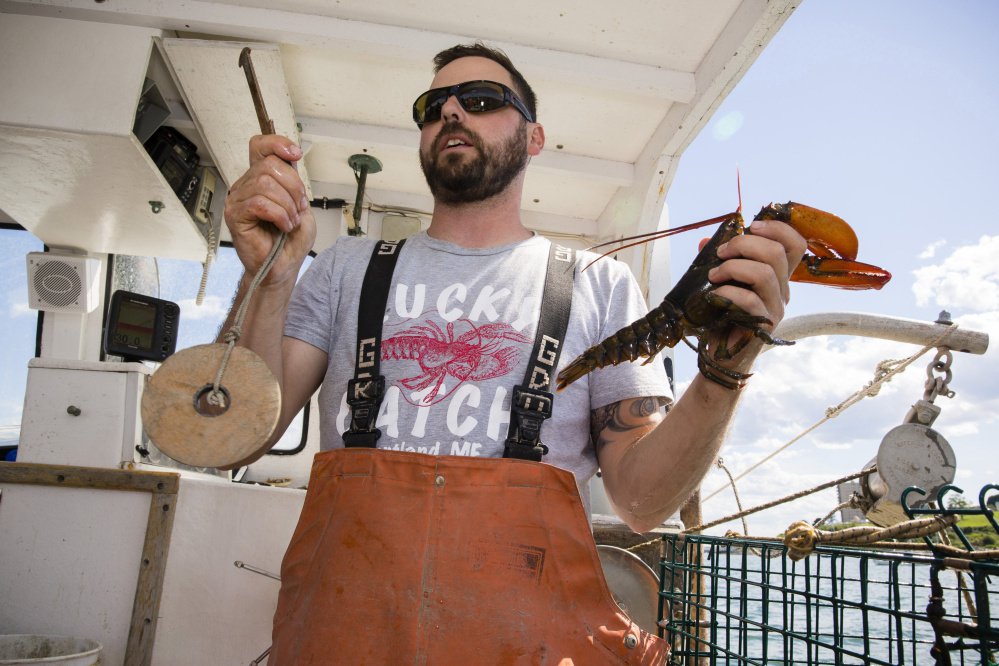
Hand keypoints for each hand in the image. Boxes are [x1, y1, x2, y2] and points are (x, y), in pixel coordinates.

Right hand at [223, 134, 316, 286]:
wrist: (283, 266)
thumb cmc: (289, 240)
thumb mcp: (300, 204)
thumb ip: (294, 182)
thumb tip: (290, 160)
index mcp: (260, 179)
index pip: (260, 146)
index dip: (277, 143)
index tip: (295, 155)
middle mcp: (246, 186)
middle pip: (269, 165)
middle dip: (293, 187)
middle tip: (298, 208)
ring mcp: (238, 200)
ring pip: (265, 184)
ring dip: (287, 204)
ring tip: (290, 220)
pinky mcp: (235, 216)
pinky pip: (260, 203)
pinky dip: (279, 215)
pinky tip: (283, 226)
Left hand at [703, 218, 807, 373]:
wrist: (720, 355)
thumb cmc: (723, 316)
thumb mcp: (722, 281)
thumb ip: (719, 260)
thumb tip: (707, 240)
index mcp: (778, 276)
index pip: (795, 244)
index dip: (778, 228)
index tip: (751, 226)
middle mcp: (782, 290)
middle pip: (778, 253)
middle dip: (745, 244)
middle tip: (721, 251)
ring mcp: (775, 308)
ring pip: (766, 274)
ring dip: (733, 267)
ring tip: (714, 274)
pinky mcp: (762, 325)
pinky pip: (751, 300)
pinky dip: (729, 291)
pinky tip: (715, 294)